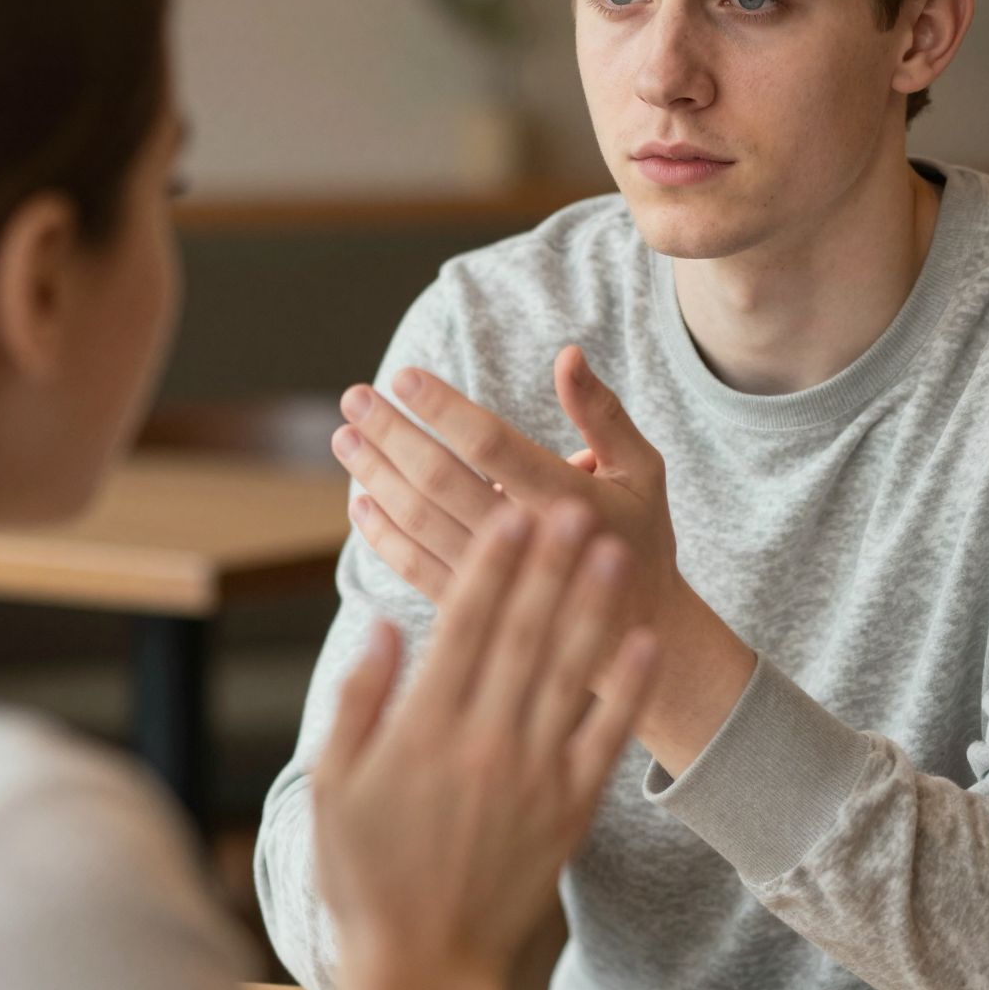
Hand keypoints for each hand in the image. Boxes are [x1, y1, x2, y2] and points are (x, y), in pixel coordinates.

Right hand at [311, 501, 655, 989]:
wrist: (425, 963)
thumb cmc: (367, 875)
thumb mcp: (334, 787)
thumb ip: (358, 702)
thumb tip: (385, 623)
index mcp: (423, 730)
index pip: (463, 627)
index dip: (489, 565)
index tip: (508, 514)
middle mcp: (483, 742)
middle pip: (524, 635)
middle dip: (549, 566)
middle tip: (571, 504)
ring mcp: (532, 776)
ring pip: (570, 674)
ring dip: (593, 608)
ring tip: (613, 550)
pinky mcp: (568, 811)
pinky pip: (604, 739)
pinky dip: (626, 690)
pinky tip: (644, 642)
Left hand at [335, 346, 678, 681]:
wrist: (636, 634)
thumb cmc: (640, 538)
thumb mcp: (642, 471)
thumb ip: (603, 414)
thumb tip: (567, 355)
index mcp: (567, 500)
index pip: (490, 444)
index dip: (442, 408)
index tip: (404, 377)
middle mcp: (525, 542)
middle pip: (440, 479)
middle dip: (392, 434)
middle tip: (356, 397)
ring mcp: (494, 581)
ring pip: (419, 522)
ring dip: (377, 476)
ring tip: (346, 437)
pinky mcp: (474, 610)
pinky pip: (415, 568)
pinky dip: (382, 535)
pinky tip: (361, 501)